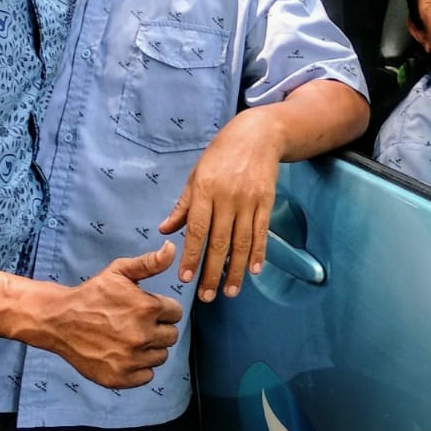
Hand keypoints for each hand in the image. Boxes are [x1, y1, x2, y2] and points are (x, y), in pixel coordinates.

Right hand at [47, 241, 182, 388]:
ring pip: (160, 356)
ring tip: (130, 338)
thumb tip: (171, 248)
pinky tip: (125, 354)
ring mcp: (131, 359)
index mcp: (147, 308)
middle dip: (158, 328)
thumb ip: (150, 262)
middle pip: (171, 336)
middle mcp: (142, 335)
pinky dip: (139, 367)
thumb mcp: (120, 271)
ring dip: (150, 348)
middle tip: (137, 324)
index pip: (176, 313)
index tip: (146, 309)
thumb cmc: (92, 294)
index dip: (162, 309)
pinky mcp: (119, 377)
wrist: (59, 320)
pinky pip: (146, 375)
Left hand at [158, 112, 283, 301]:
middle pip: (219, 241)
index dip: (191, 256)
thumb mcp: (196, 175)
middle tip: (206, 296)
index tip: (185, 279)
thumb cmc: (221, 154)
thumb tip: (164, 230)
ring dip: (236, 269)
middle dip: (212, 271)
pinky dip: (258, 252)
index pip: (196, 230)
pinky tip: (254, 270)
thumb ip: (183, 205)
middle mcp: (227, 197)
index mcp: (205, 190)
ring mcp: (249, 200)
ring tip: (230, 291)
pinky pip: (261, 231)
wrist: (258, 135)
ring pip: (242, 241)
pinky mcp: (266, 201)